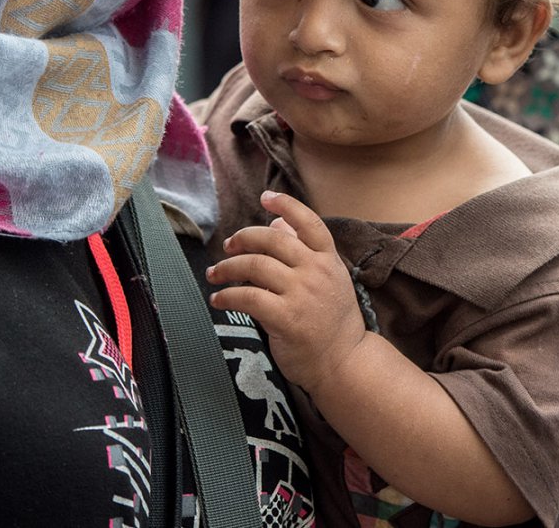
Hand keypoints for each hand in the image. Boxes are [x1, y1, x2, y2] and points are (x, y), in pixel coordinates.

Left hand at [208, 190, 368, 391]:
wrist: (343, 361)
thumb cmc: (333, 320)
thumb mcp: (329, 279)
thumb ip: (305, 252)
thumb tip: (276, 224)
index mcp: (328, 259)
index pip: (309, 222)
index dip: (286, 205)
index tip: (266, 198)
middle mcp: (316, 271)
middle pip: (272, 240)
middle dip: (243, 238)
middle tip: (228, 246)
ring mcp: (302, 294)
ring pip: (254, 266)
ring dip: (226, 268)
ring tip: (214, 274)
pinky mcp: (286, 318)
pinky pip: (248, 297)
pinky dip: (227, 296)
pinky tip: (219, 300)